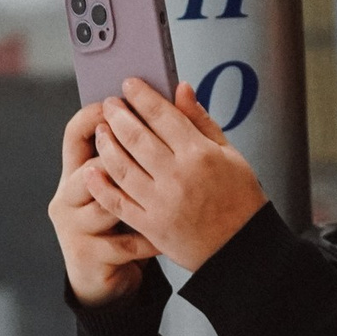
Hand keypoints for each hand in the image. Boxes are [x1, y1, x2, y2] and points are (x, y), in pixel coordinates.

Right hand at [50, 101, 159, 304]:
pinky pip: (124, 242)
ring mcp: (72, 226)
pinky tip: (171, 235)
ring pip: (106, 202)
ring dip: (139, 199)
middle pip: (91, 165)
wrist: (107, 283)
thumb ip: (138, 157)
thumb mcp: (127, 191)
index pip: (74, 134)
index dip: (93, 116)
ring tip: (169, 193)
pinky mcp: (87, 254)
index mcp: (76, 174)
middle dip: (124, 155)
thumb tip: (165, 104)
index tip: (117, 102)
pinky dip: (150, 239)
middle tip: (156, 146)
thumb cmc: (122, 229)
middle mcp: (67, 196)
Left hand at [83, 79, 268, 271]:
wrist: (243, 249)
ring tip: (102, 131)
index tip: (129, 85)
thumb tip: (182, 89)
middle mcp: (178, 176)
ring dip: (105, 144)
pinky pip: (117, 202)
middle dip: (116, 115)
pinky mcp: (152, 226)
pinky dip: (101, 184)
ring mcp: (162, 203)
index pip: (162, 114)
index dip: (141, 95)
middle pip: (135, 136)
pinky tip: (93, 169)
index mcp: (201, 155)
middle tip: (110, 105)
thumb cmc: (240, 201)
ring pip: (120, 166)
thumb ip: (202, 121)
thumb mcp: (231, 155)